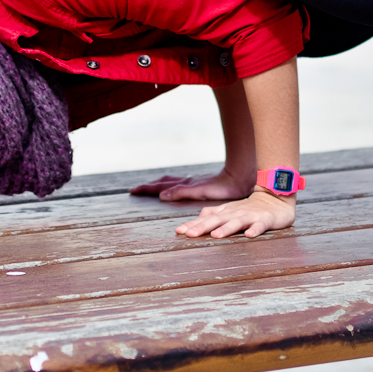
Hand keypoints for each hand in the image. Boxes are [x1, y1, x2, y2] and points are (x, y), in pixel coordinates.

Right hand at [129, 168, 253, 201]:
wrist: (240, 176)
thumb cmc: (223, 186)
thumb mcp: (199, 191)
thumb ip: (181, 192)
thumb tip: (161, 195)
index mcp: (185, 184)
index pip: (160, 186)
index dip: (146, 189)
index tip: (132, 191)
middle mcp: (187, 181)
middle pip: (163, 182)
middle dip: (149, 186)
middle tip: (136, 189)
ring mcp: (194, 181)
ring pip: (171, 182)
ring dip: (159, 185)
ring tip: (151, 187)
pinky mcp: (201, 183)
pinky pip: (180, 184)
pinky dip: (171, 185)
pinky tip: (175, 188)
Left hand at [175, 189, 295, 238]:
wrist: (274, 197)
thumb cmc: (248, 208)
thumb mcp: (228, 211)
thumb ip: (211, 215)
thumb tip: (193, 222)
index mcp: (225, 212)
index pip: (206, 219)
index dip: (193, 224)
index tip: (179, 231)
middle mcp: (235, 213)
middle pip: (217, 220)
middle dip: (203, 227)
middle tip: (190, 235)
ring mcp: (250, 216)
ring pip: (237, 222)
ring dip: (226, 228)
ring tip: (216, 235)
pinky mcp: (266, 219)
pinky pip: (260, 225)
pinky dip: (255, 229)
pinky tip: (249, 235)